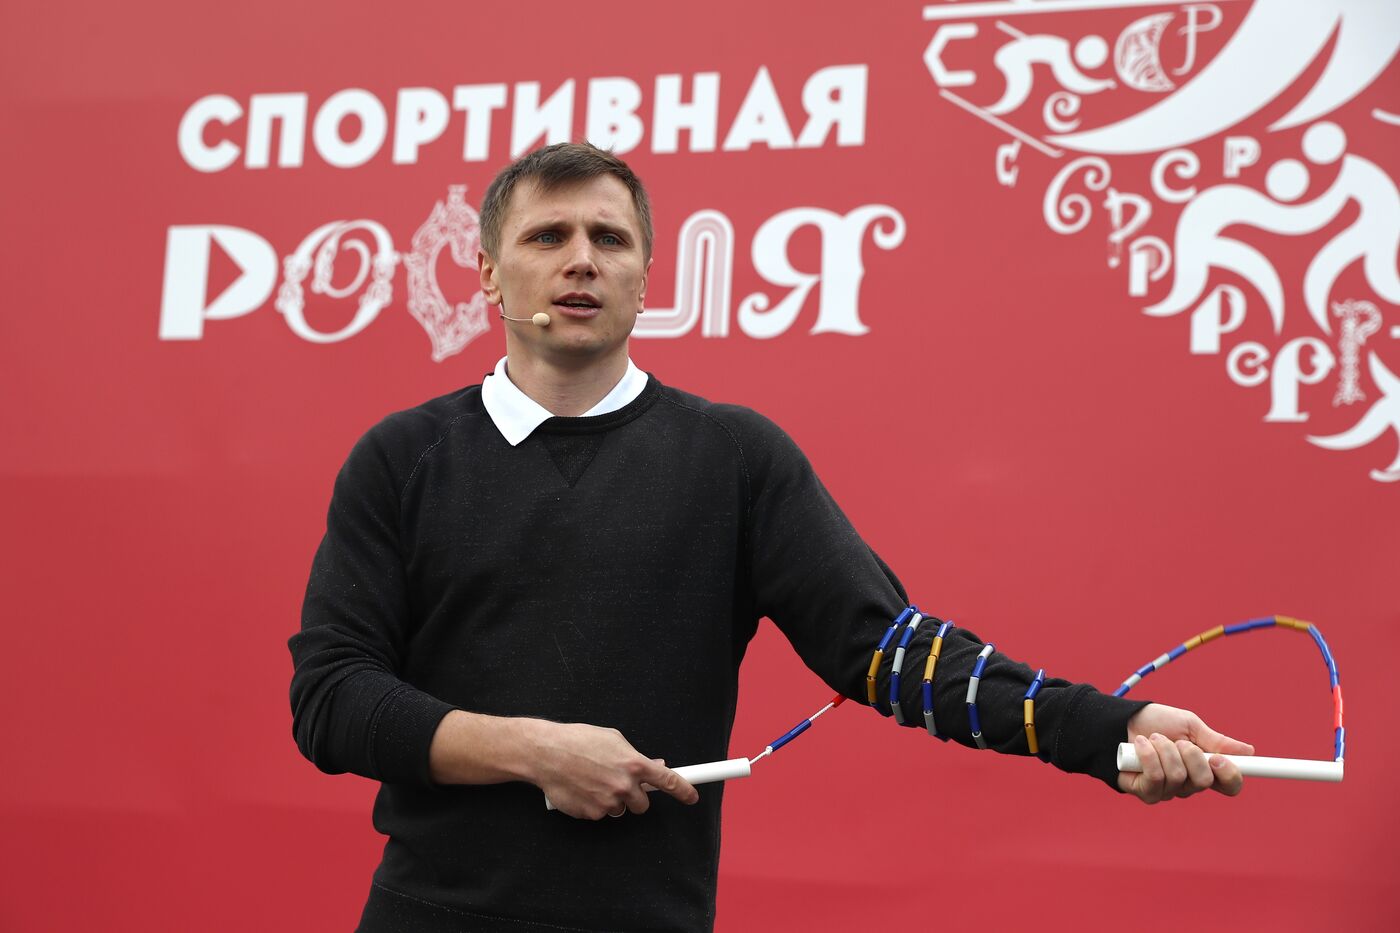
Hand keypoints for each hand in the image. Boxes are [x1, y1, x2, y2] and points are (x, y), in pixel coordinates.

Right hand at [524, 720, 699, 819]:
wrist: (546, 753)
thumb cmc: (578, 740)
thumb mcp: (612, 739)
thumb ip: (635, 756)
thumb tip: (654, 765)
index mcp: (633, 764)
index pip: (668, 781)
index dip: (683, 790)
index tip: (692, 796)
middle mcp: (624, 786)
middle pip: (643, 805)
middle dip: (635, 797)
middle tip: (619, 784)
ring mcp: (608, 802)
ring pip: (620, 810)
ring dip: (612, 800)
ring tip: (593, 781)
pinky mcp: (591, 814)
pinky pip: (600, 814)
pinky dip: (593, 805)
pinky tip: (581, 789)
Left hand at [1118, 703, 1253, 803]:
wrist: (1119, 721)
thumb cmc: (1156, 723)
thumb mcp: (1189, 726)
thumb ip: (1216, 741)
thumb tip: (1249, 751)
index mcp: (1205, 768)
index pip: (1229, 785)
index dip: (1230, 776)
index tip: (1220, 759)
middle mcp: (1190, 784)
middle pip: (1205, 781)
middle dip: (1190, 754)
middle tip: (1178, 741)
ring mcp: (1168, 791)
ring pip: (1179, 777)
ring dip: (1165, 750)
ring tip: (1154, 738)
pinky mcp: (1147, 793)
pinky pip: (1156, 778)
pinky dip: (1149, 755)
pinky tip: (1141, 745)